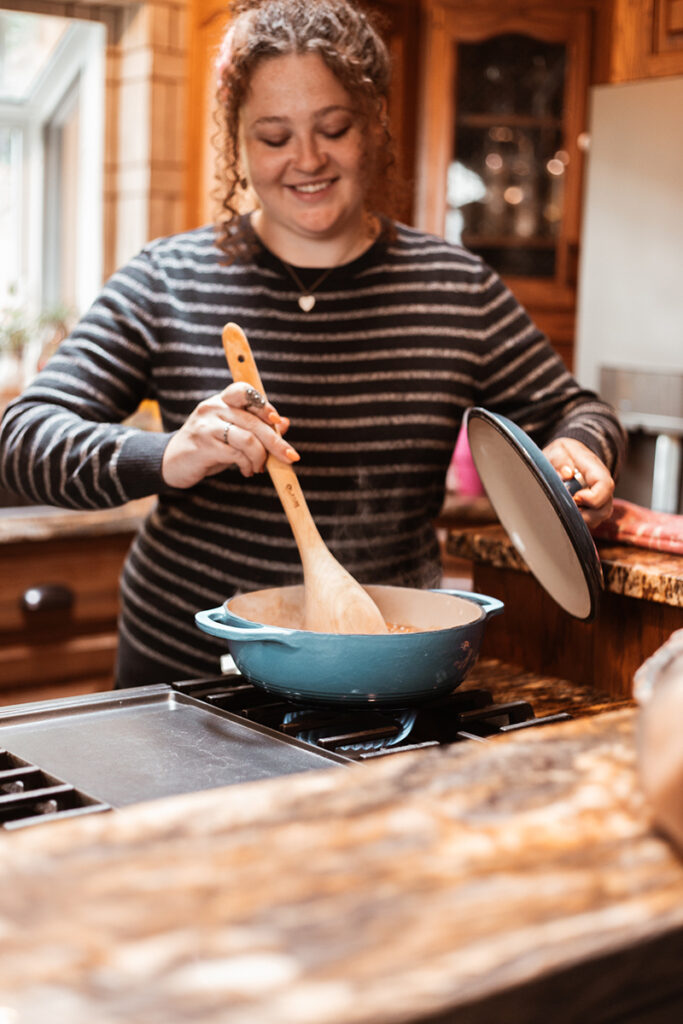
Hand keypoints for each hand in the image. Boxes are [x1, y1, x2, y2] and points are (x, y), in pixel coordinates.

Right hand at [161, 382, 298, 488]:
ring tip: (259, 467)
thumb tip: (286, 423)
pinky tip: (247, 470)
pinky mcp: (203, 445)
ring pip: (248, 438)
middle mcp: (213, 408)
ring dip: (260, 457)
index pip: (245, 391)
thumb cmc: (207, 446)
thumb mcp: (232, 433)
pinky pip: (237, 454)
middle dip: (276, 441)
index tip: (277, 422)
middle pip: (253, 420)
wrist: (171, 462)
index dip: (264, 405)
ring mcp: (206, 426)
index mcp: (221, 400)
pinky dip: (248, 465)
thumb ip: (256, 427)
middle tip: (290, 456)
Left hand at [542, 437, 614, 529]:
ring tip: (564, 508)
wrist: (569, 455)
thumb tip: (566, 474)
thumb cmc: (564, 453)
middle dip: (583, 513)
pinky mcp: (592, 510)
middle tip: (565, 505)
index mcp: (596, 470)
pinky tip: (565, 511)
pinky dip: (577, 521)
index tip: (575, 497)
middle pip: (604, 509)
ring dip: (579, 519)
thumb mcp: (559, 450)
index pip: (605, 486)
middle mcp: (603, 488)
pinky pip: (590, 522)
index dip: (592, 497)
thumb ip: (560, 460)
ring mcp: (600, 501)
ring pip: (597, 519)